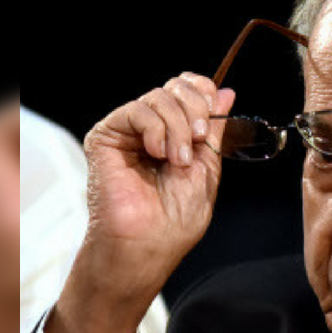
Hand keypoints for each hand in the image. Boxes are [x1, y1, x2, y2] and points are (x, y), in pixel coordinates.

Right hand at [47, 72, 234, 332]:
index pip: (188, 89)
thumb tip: (225, 92)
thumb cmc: (175, 219)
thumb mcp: (207, 167)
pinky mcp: (106, 138)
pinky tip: (158, 154)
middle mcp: (151, 129)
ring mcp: (128, 133)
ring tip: (179, 159)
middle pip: (175, 87)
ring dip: (178, 126)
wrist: (148, 244)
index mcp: (176, 134)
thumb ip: (214, 130)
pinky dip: (156, 129)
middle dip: (195, 109)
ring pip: (158, 97)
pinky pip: (136, 111)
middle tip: (200, 139)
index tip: (214, 115)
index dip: (203, 92)